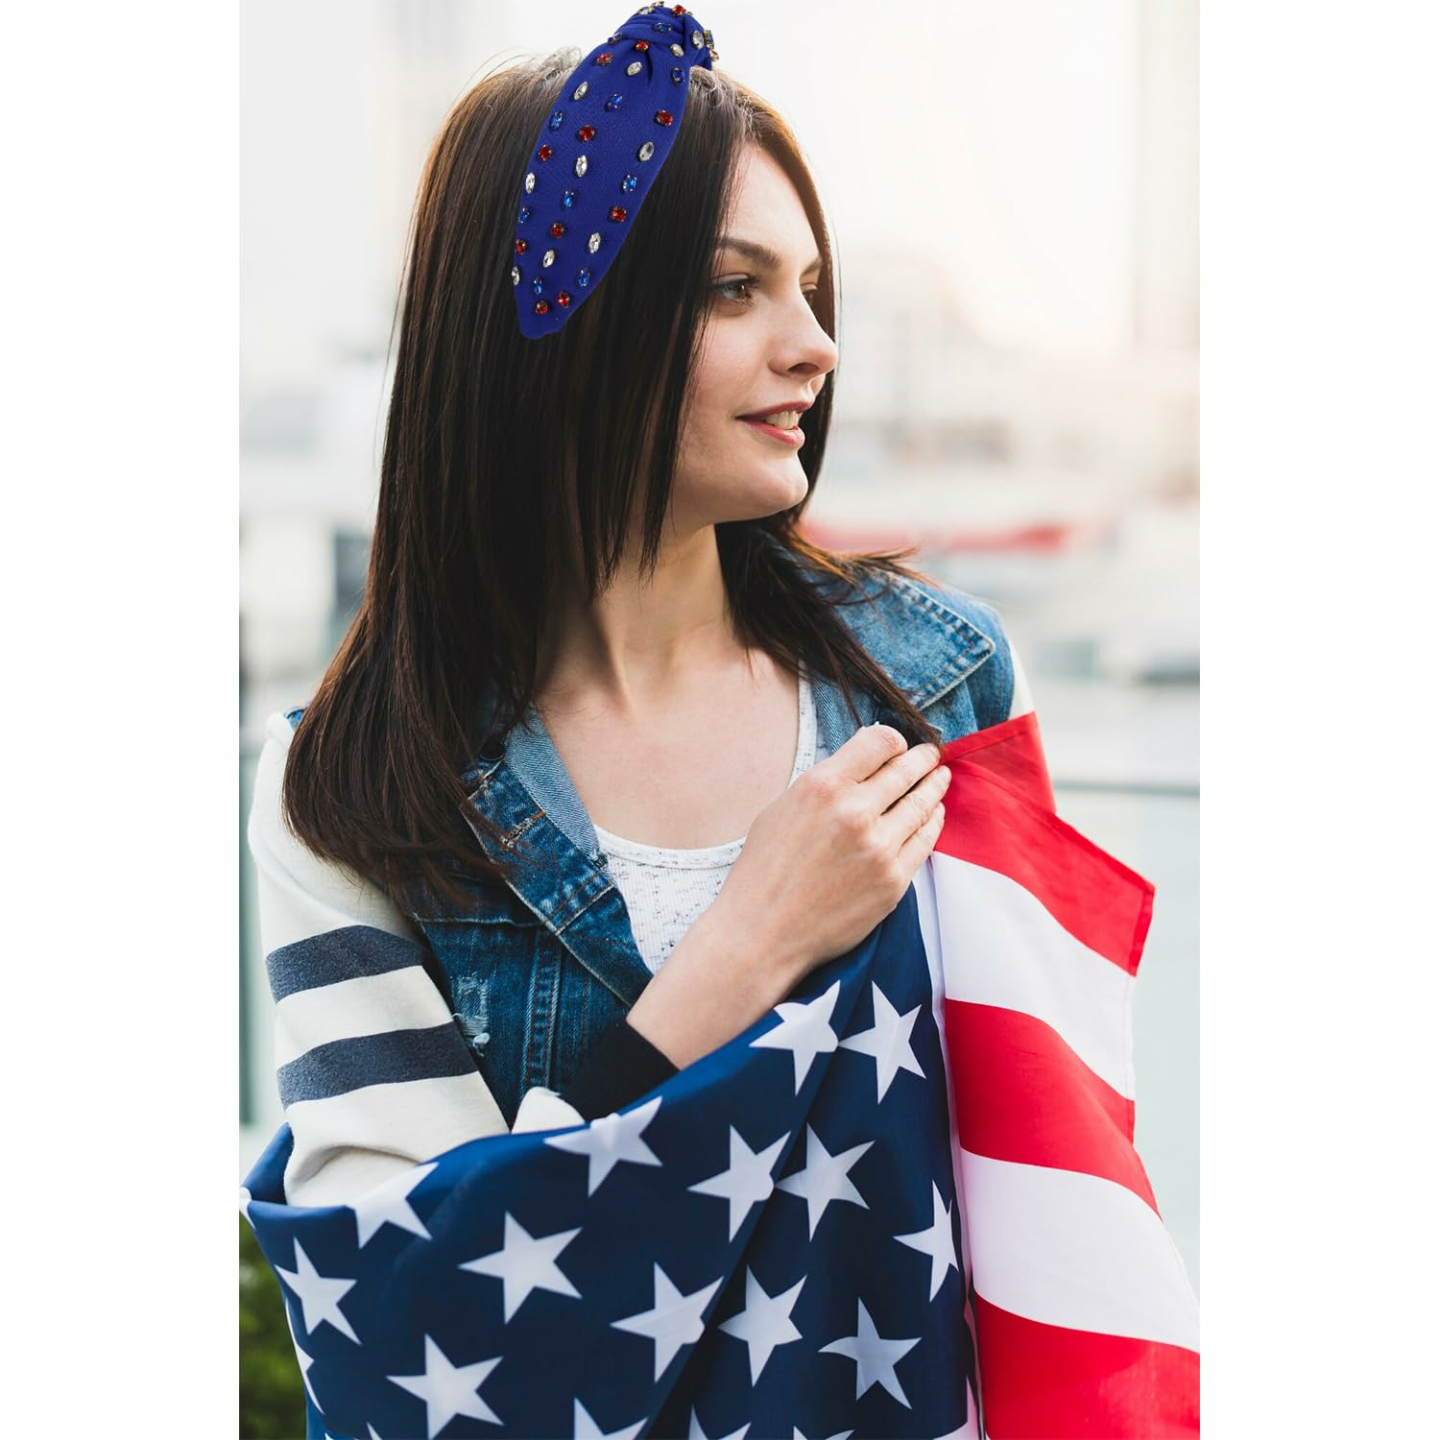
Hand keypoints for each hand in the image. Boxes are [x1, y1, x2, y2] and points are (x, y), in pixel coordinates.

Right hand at [713, 723, 948, 988]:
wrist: (763, 932)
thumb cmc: (765, 869)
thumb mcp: (783, 807)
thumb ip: (825, 782)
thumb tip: (862, 761)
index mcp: (823, 786)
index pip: (879, 741)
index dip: (893, 739)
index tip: (898, 744)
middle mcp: (855, 811)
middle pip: (906, 770)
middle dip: (922, 758)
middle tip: (931, 754)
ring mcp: (879, 848)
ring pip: (921, 805)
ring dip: (934, 787)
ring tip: (940, 778)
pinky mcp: (894, 880)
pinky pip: (924, 841)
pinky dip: (933, 822)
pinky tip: (934, 814)